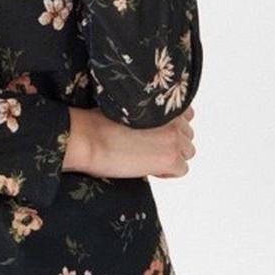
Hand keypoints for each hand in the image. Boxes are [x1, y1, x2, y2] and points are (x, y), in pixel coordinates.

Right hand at [63, 106, 196, 179]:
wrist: (87, 138)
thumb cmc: (96, 123)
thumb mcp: (126, 108)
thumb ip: (147, 114)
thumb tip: (152, 131)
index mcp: (162, 102)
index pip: (185, 115)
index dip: (169, 128)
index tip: (154, 134)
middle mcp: (173, 118)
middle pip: (187, 135)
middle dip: (171, 143)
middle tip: (148, 149)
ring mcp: (174, 139)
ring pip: (187, 152)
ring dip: (171, 157)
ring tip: (147, 159)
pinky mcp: (170, 159)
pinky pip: (181, 170)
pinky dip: (166, 172)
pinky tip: (148, 169)